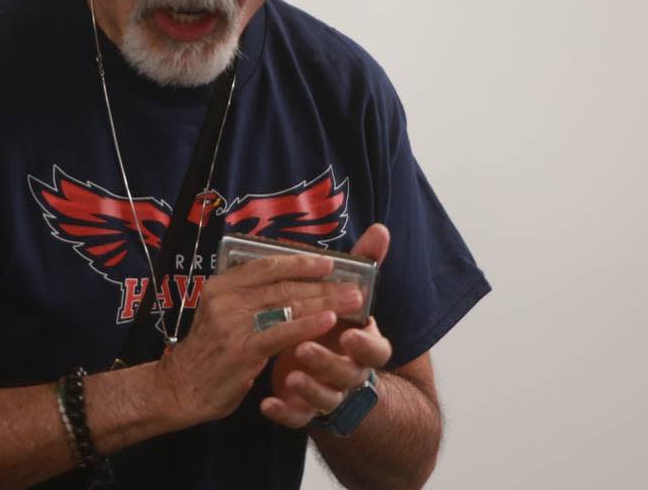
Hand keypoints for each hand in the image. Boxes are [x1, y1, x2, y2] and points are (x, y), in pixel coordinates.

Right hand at [156, 252, 363, 424]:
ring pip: (287, 305)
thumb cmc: (208, 351)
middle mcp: (225, 298)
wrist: (180, 388)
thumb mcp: (218, 313)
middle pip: (283, 284)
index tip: (328, 262)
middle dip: (323, 284)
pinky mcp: (242, 349)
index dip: (300, 261)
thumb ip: (246, 296)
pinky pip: (282, 332)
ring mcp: (232, 323)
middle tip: (353, 285)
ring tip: (352, 300)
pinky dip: (308, 324)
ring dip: (324, 301)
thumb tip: (286, 280)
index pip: (267, 265)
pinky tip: (329, 321)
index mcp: (221, 284)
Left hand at [261, 223, 394, 428]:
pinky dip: (284, 412)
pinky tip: (267, 404)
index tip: (348, 334)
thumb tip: (380, 229)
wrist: (321, 368)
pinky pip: (298, 417)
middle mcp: (349, 371)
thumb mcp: (346, 296)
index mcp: (363, 344)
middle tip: (303, 348)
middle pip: (346, 373)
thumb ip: (364, 265)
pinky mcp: (305, 408)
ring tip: (289, 375)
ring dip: (308, 387)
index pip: (377, 350)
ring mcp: (328, 392)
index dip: (364, 344)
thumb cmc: (332, 324)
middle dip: (325, 360)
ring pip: (324, 398)